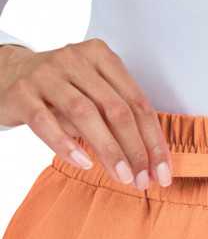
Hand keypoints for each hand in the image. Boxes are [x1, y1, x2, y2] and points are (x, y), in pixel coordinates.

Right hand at [0, 40, 172, 188]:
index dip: (154, 141)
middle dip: (135, 149)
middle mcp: (76, 60)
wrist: (6, 75)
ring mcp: (47, 74)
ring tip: (123, 177)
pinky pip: (46, 122)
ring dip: (109, 150)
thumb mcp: (94, 98)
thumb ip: (120, 123)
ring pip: (85, 114)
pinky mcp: (22, 93)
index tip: (163, 172)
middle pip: (116, 109)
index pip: (138, 103)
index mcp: (102, 58)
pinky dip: (67, 145)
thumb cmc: (62, 93)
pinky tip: (84, 164)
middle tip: (143, 180)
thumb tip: (151, 165)